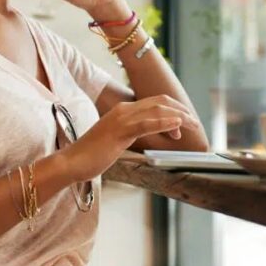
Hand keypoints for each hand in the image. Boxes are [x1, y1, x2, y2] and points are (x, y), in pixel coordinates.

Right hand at [61, 96, 202, 182]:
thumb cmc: (92, 155)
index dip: (174, 110)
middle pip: (161, 103)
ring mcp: (122, 119)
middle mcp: (125, 110)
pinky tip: (177, 126)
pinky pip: (147, 123)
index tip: (184, 123)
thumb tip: (148, 136)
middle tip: (194, 123)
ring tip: (192, 125)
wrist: (71, 162)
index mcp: (124, 110)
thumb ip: (133, 134)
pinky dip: (164, 123)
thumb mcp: (117, 140)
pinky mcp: (120, 131)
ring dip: (179, 117)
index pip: (156, 103)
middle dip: (181, 111)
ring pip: (157, 111)